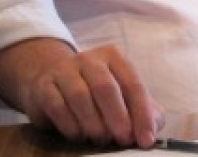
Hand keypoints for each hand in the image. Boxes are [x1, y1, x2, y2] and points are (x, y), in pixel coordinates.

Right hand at [0, 40, 163, 146]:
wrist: (49, 77)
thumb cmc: (93, 89)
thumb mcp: (120, 93)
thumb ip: (141, 107)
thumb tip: (153, 127)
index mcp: (114, 58)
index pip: (133, 84)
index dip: (142, 114)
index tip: (146, 139)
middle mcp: (89, 59)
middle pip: (106, 88)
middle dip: (118, 118)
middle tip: (123, 140)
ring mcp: (64, 70)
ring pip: (80, 96)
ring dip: (93, 123)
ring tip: (101, 139)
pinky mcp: (44, 85)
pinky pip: (58, 106)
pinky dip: (70, 125)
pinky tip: (79, 136)